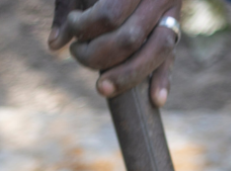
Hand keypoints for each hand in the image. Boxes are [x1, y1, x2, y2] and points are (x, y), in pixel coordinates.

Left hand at [49, 0, 182, 106]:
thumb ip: (66, 8)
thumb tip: (54, 45)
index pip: (109, 16)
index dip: (85, 29)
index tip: (71, 31)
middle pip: (130, 39)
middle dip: (99, 56)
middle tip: (77, 54)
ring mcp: (171, 12)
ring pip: (156, 51)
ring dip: (127, 76)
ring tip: (101, 87)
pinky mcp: (176, 28)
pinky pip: (171, 58)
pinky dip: (164, 80)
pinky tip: (156, 100)